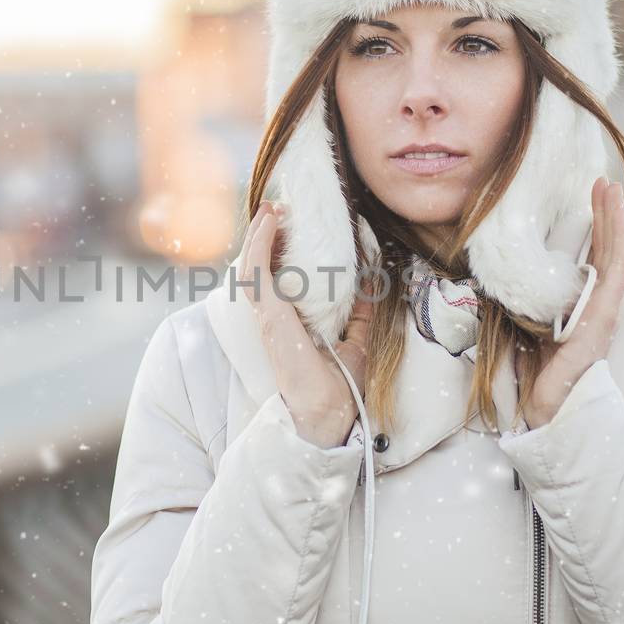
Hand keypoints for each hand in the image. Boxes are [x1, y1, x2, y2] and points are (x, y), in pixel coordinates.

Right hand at [239, 200, 374, 448]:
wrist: (328, 414)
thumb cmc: (338, 388)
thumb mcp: (355, 340)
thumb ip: (358, 313)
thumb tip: (370, 283)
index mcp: (290, 323)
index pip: (277, 279)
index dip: (279, 250)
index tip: (290, 225)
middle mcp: (273, 317)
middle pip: (261, 267)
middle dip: (267, 235)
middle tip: (278, 208)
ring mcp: (267, 316)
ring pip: (252, 265)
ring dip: (261, 233)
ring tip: (272, 208)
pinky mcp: (269, 315)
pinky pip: (256, 271)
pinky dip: (260, 243)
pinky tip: (270, 221)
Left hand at [519, 177, 623, 429]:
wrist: (549, 410)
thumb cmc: (536, 376)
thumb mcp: (521, 328)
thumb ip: (518, 304)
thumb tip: (491, 281)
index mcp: (579, 305)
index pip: (589, 259)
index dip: (591, 228)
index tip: (585, 198)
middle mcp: (596, 304)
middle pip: (605, 249)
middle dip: (605, 214)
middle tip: (602, 180)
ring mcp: (604, 308)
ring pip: (615, 252)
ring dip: (614, 217)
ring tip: (610, 186)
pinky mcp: (605, 314)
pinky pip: (616, 270)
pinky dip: (619, 239)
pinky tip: (620, 215)